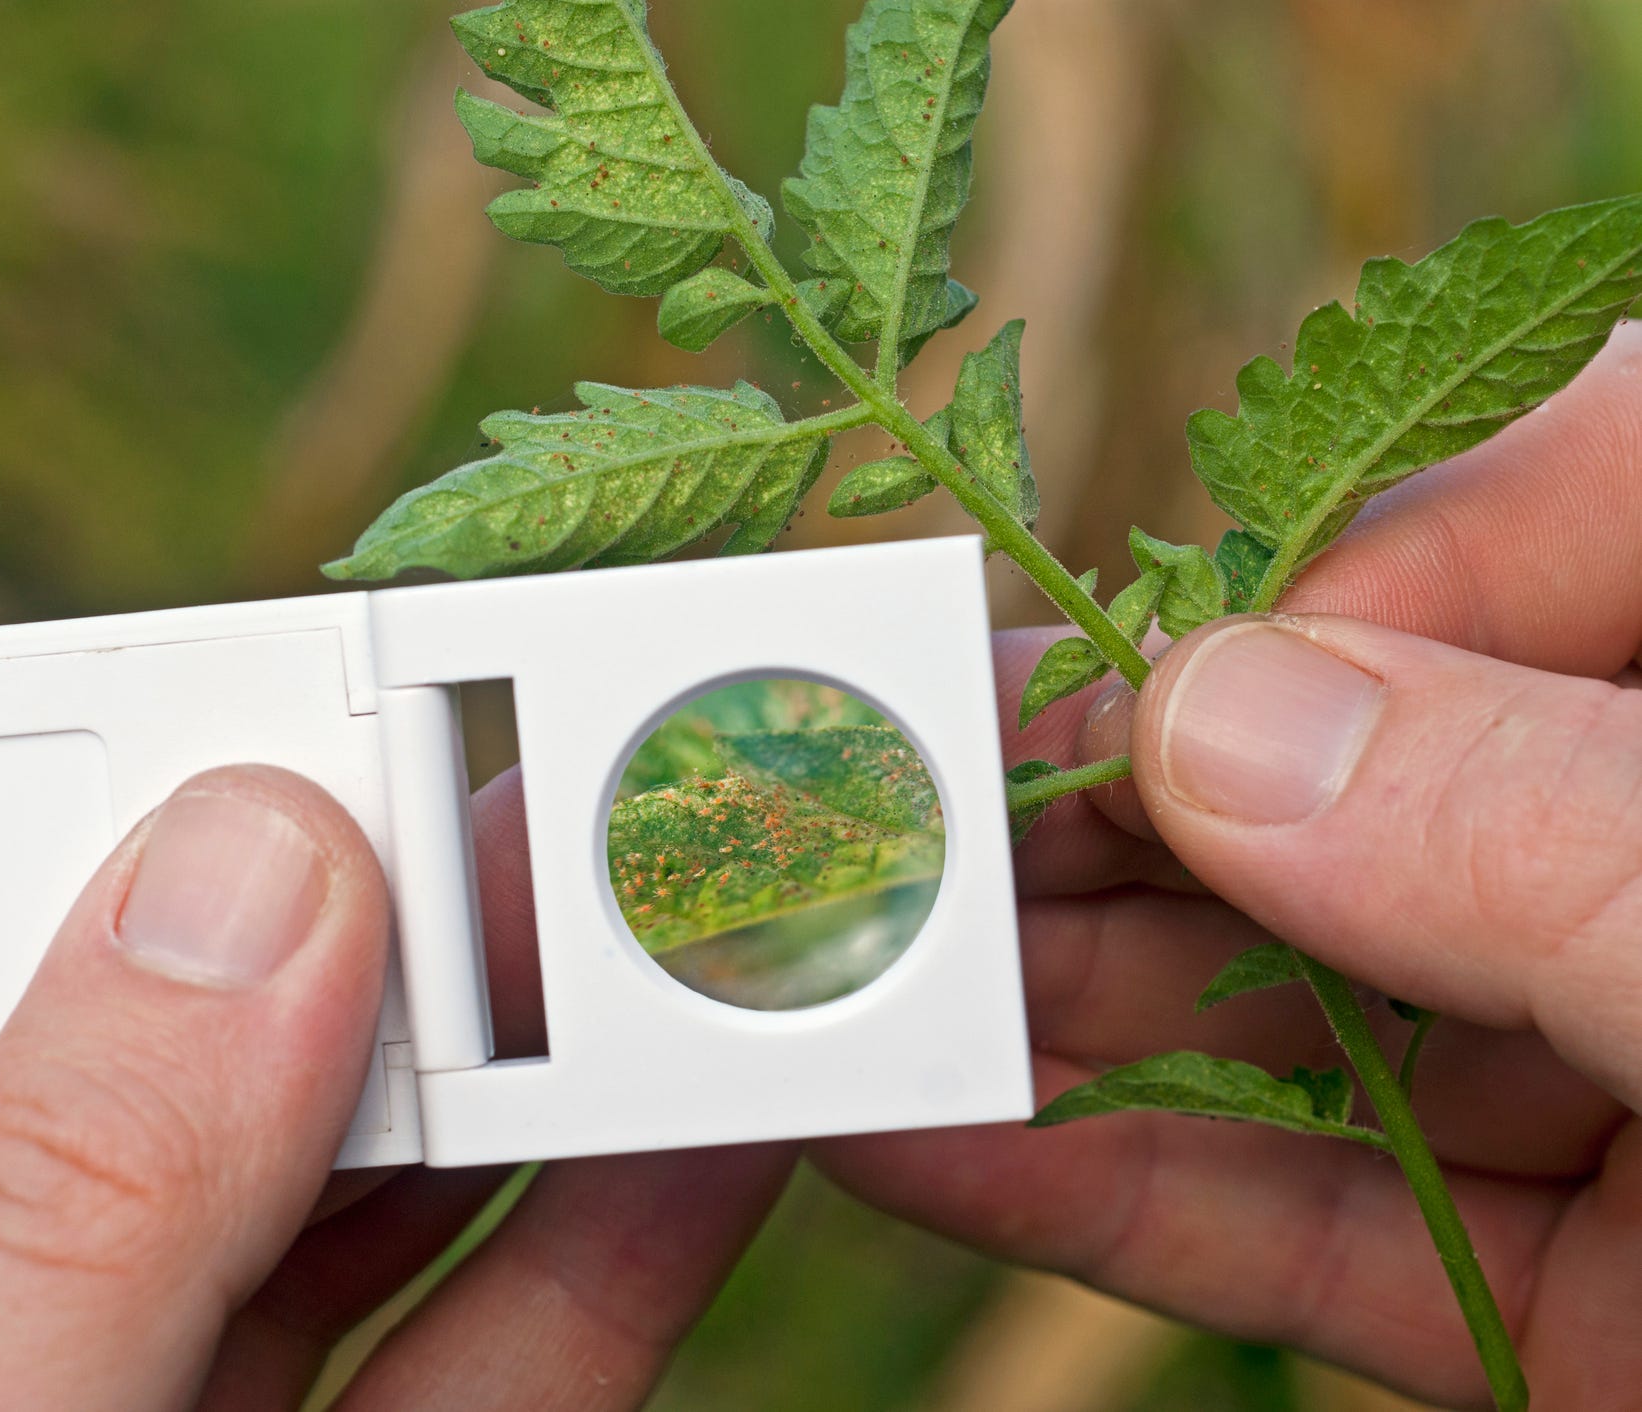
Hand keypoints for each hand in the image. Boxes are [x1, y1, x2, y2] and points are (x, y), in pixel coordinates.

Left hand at [0, 766, 788, 1410]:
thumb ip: (74, 1206)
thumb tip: (260, 869)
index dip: (34, 812)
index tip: (240, 716)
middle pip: (154, 1055)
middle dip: (342, 920)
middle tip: (497, 778)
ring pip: (352, 1194)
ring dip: (521, 1054)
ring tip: (652, 900)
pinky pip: (491, 1350)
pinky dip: (611, 1235)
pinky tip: (714, 1118)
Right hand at [817, 321, 1641, 1409]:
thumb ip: (1565, 832)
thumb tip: (1219, 715)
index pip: (1548, 527)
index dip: (1311, 594)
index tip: (1096, 680)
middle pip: (1372, 787)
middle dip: (1118, 826)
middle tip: (882, 831)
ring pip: (1311, 1008)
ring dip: (1072, 1012)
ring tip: (853, 988)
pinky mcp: (1588, 1296)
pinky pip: (1323, 1215)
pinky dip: (1125, 1184)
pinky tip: (931, 1138)